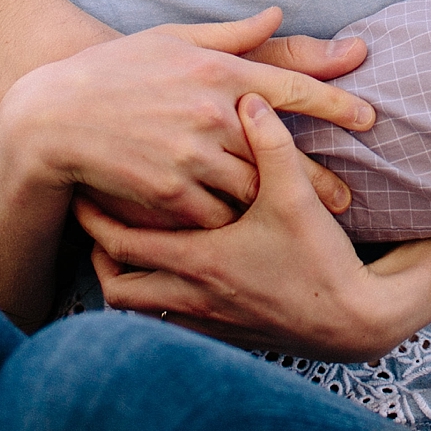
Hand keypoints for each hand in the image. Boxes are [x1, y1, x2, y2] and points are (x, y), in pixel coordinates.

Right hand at [0, 8, 371, 229]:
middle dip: (320, 179)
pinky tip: (251, 237)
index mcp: (216, 69)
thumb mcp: (174, 38)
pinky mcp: (169, 196)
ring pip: (253, 190)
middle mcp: (210, 112)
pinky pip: (216, 217)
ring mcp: (190, 156)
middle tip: (350, 200)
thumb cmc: (117, 70)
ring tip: (310, 223)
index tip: (368, 117)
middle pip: (282, 152)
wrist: (55, 117)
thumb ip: (232, 33)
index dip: (334, 102)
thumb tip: (278, 12)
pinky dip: (233, 226)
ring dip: (279, 207)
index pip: (290, 85)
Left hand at [83, 92, 391, 354]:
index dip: (95, 218)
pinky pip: (170, 322)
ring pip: (141, 310)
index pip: (124, 242)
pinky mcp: (224, 336)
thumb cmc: (319, 259)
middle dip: (99, 256)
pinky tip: (168, 274)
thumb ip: (270, 142)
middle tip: (90, 223)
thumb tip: (250, 94)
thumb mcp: (295, 194)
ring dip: (127, 282)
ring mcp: (206, 320)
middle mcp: (193, 295)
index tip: (80, 192)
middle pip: (118, 287)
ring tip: (123, 248)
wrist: (350, 323)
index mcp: (199, 259)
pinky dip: (158, 301)